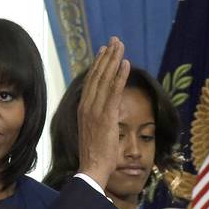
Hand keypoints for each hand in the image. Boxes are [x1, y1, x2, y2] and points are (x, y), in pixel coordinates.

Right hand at [76, 38, 130, 188]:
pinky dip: (119, 76)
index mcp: (83, 109)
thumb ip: (98, 118)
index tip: (105, 50)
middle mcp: (87, 106)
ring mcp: (95, 110)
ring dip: (114, 60)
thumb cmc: (96, 154)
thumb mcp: (94, 132)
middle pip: (97, 75)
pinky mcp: (106, 116)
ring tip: (121, 45)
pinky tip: (125, 64)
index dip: (98, 63)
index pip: (91, 81)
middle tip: (115, 40)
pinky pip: (114, 92)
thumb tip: (106, 112)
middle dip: (107, 56)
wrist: (92, 168)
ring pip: (105, 79)